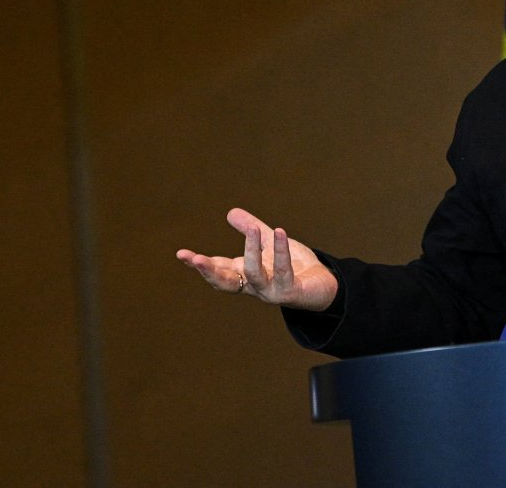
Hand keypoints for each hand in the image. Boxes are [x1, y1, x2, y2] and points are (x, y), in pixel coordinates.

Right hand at [175, 208, 338, 311]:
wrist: (323, 286)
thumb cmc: (295, 267)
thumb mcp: (269, 244)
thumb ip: (251, 229)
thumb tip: (231, 212)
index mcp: (245, 274)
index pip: (218, 269)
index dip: (200, 263)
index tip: (182, 254)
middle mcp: (254, 286)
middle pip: (226, 282)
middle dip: (209, 271)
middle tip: (195, 259)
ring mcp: (270, 291)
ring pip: (254, 274)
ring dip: (251, 251)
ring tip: (254, 230)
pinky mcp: (290, 292)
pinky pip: (283, 271)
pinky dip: (281, 251)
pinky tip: (280, 232)